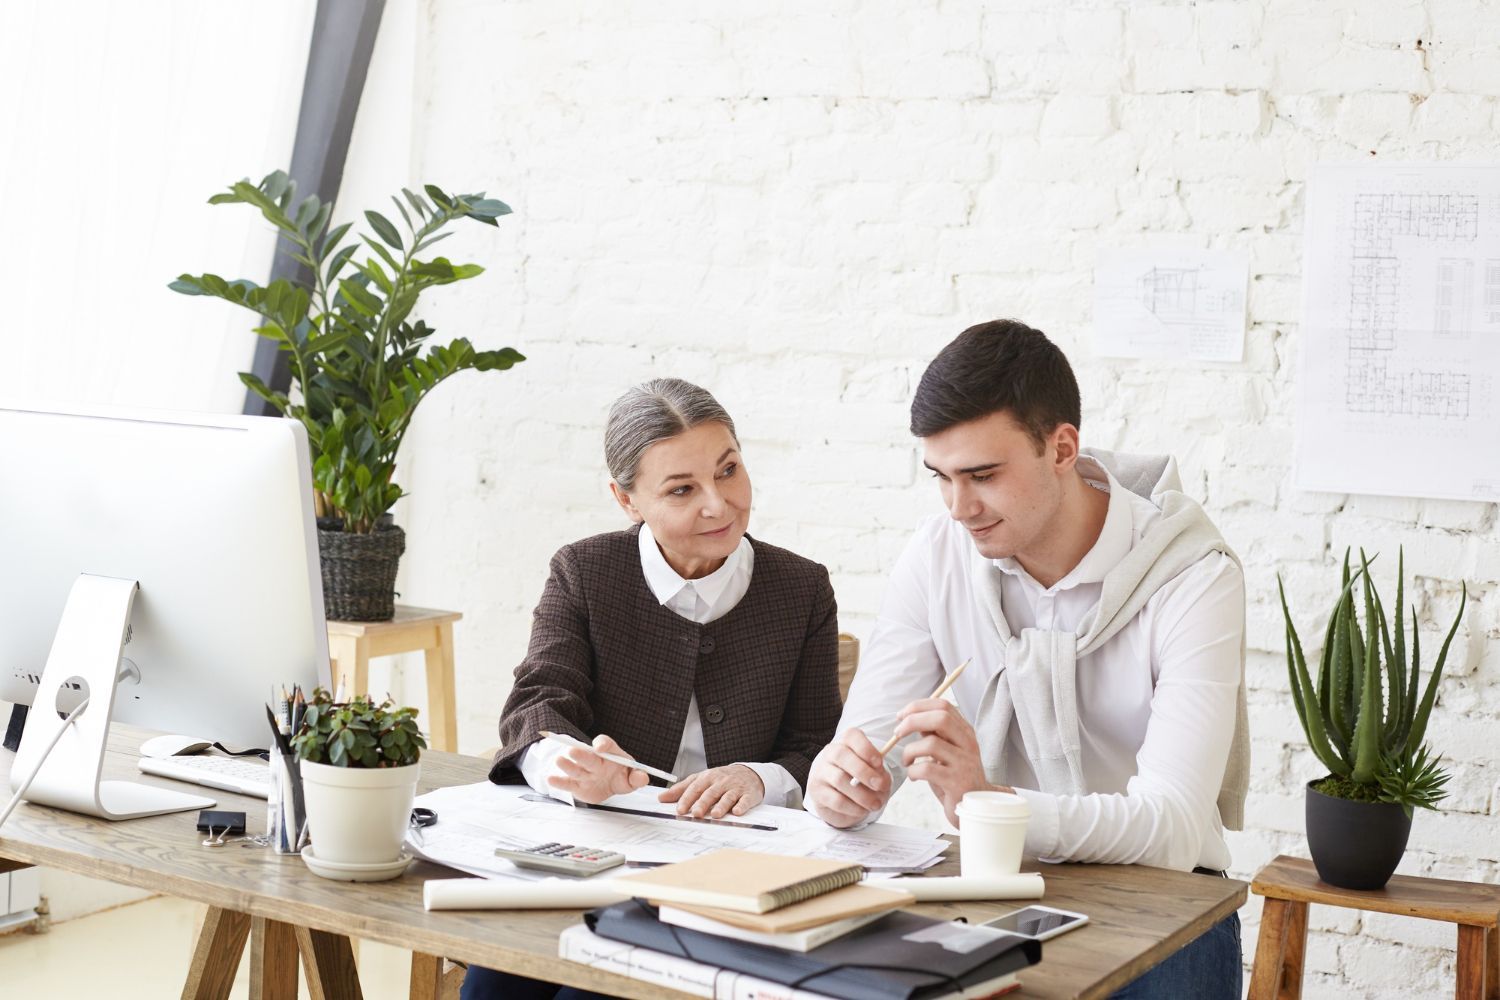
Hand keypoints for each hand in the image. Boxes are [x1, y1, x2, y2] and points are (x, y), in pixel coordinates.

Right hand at [546, 734, 648, 803]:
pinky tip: (550, 778)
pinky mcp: (576, 785)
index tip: (600, 747)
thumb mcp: (631, 776)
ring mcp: (584, 773)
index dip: (603, 744)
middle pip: (588, 757)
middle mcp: (595, 761)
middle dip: (582, 754)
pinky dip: (559, 781)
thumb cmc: (620, 775)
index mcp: (609, 754)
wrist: (609, 785)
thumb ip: (637, 777)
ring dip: (568, 765)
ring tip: (559, 760)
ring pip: (576, 769)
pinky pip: (567, 783)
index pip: (606, 744)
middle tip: (574, 751)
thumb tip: (643, 778)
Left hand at [658, 764, 764, 817]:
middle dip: (703, 803)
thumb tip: (662, 798)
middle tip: (696, 814)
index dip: (687, 799)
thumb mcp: (701, 779)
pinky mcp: (748, 794)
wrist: (747, 773)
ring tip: (715, 815)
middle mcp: (721, 782)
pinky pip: (745, 800)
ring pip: (727, 797)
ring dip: (721, 806)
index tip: (680, 810)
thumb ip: (682, 789)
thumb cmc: (720, 779)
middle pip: (710, 793)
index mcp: (707, 777)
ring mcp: (735, 788)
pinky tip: (737, 812)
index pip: (695, 788)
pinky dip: (742, 806)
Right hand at [805, 728, 891, 828]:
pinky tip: (863, 810)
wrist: (836, 795)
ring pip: (839, 779)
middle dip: (864, 771)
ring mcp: (820, 772)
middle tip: (879, 785)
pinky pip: (836, 800)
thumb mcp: (872, 771)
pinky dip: (853, 807)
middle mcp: (829, 753)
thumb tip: (882, 781)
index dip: (866, 748)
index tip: (879, 762)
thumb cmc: (857, 778)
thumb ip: (879, 773)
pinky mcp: (817, 791)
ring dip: (862, 794)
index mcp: (845, 742)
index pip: (851, 736)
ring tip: (875, 804)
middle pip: (841, 755)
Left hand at [894, 698, 1002, 825]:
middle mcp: (968, 744)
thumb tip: (912, 717)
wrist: (975, 808)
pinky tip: (914, 776)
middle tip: (897, 733)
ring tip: (907, 761)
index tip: (902, 716)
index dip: (918, 706)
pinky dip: (913, 771)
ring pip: (931, 744)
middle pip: (940, 718)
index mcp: (965, 732)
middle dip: (912, 721)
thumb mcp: (947, 751)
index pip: (943, 706)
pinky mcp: (957, 783)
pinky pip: (927, 769)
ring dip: (909, 751)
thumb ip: (934, 734)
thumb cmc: (955, 777)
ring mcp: (964, 763)